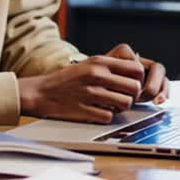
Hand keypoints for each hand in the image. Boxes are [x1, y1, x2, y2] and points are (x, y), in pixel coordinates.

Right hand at [17, 44, 167, 122]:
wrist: (40, 92)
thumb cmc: (67, 79)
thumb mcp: (89, 64)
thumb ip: (111, 66)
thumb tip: (137, 71)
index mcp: (100, 62)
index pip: (136, 69)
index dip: (139, 80)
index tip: (132, 85)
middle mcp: (96, 75)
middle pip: (134, 88)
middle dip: (133, 96)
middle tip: (124, 98)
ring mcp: (90, 93)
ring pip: (125, 103)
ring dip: (121, 108)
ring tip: (112, 106)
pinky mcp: (84, 109)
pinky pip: (109, 116)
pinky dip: (106, 117)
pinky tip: (98, 112)